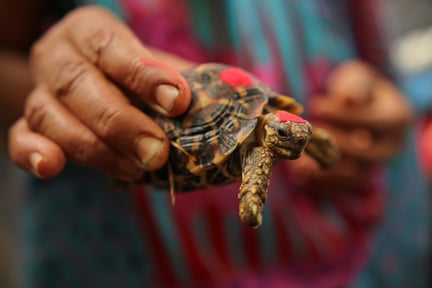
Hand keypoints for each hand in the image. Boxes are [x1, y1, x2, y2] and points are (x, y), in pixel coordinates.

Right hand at [8, 6, 192, 179]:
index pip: (111, 46)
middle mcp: (59, 56)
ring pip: (51, 115)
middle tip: (156, 151)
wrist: (101, 86)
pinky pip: (20, 138)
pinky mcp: (28, 125)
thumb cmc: (137, 78)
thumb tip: (235, 95)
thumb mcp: (162, 69)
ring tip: (136, 169)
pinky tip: (51, 167)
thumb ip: (188, 79)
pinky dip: (32, 152)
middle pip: (78, 84)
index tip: (177, 102)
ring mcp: (39, 91)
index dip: (142, 74)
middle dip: (120, 121)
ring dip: (94, 147)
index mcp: (93, 32)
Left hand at [289, 60, 412, 191]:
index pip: (372, 121)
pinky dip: (320, 181)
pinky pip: (342, 187)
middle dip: (333, 142)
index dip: (343, 115)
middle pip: (365, 153)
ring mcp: (376, 165)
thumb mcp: (356, 78)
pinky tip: (298, 171)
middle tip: (307, 133)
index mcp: (397, 118)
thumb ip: (353, 86)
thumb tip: (348, 98)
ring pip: (354, 175)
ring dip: (324, 167)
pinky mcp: (358, 178)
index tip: (316, 106)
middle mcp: (392, 146)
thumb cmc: (355, 89)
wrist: (356, 109)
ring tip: (299, 156)